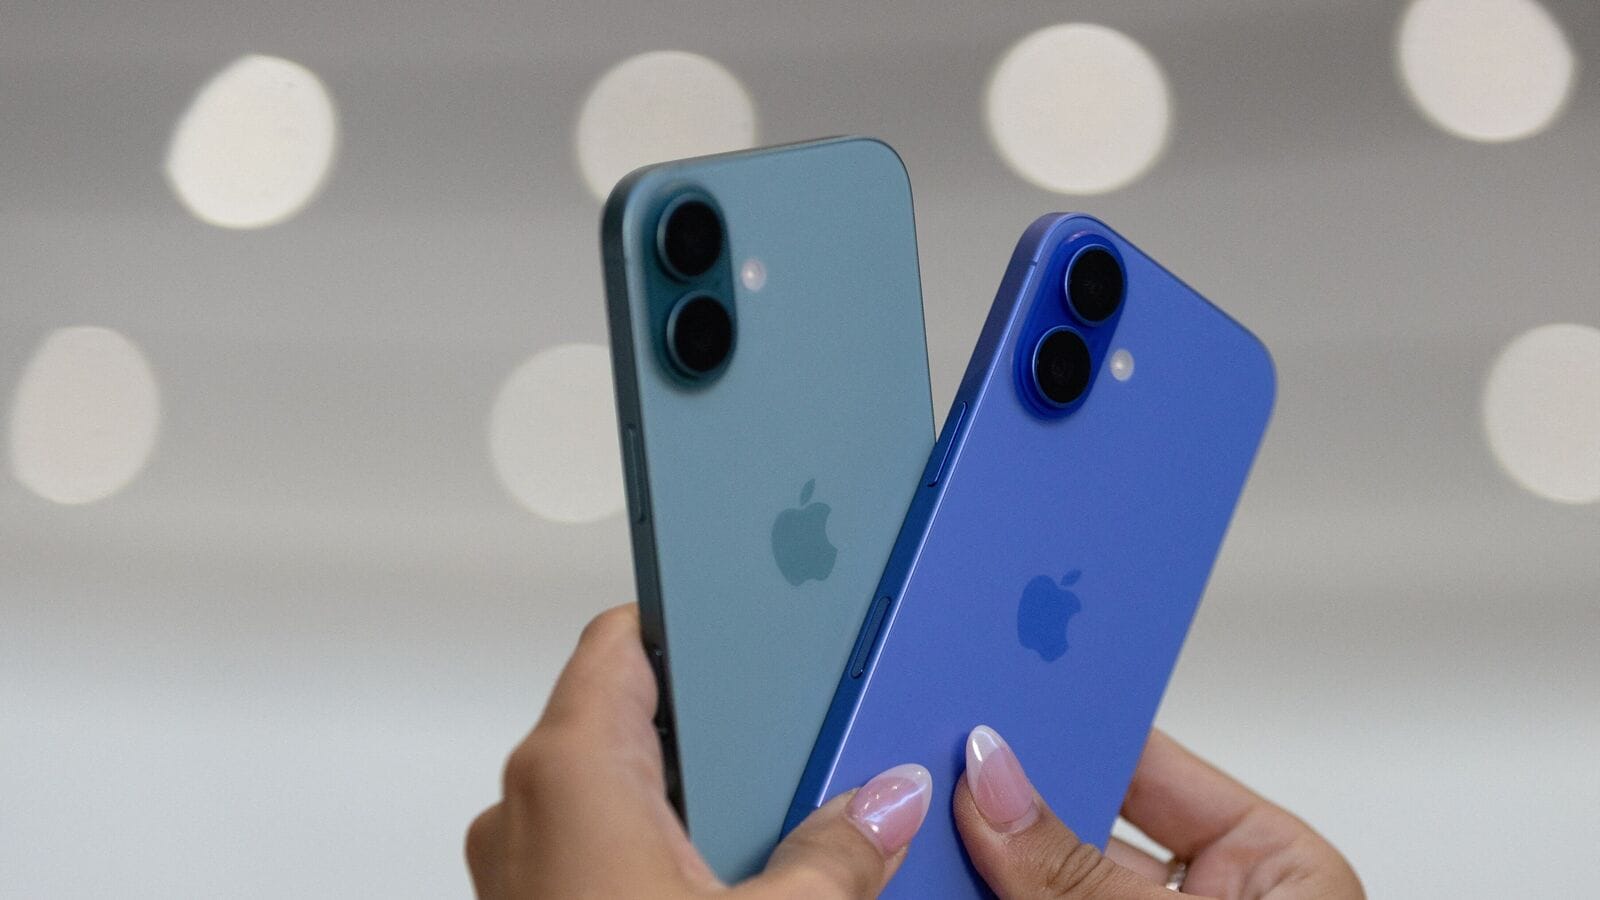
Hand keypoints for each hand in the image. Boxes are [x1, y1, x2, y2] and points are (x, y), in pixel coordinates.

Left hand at [466, 605, 934, 898]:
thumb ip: (837, 850)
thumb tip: (889, 800)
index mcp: (570, 769)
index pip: (623, 638)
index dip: (693, 618)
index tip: (749, 606)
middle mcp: (527, 806)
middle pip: (629, 711)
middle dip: (717, 716)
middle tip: (795, 715)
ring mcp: (524, 866)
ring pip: (617, 785)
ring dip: (695, 789)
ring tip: (781, 798)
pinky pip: (601, 844)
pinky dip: (664, 843)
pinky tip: (735, 872)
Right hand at [953, 725, 1363, 898]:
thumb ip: (1084, 874)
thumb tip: (997, 786)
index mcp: (1273, 866)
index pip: (1154, 761)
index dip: (1079, 720)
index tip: (1006, 685)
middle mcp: (1208, 899)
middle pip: (1084, 820)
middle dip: (1014, 790)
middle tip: (946, 753)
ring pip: (1042, 874)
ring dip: (987, 847)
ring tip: (931, 811)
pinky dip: (985, 889)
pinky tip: (943, 866)